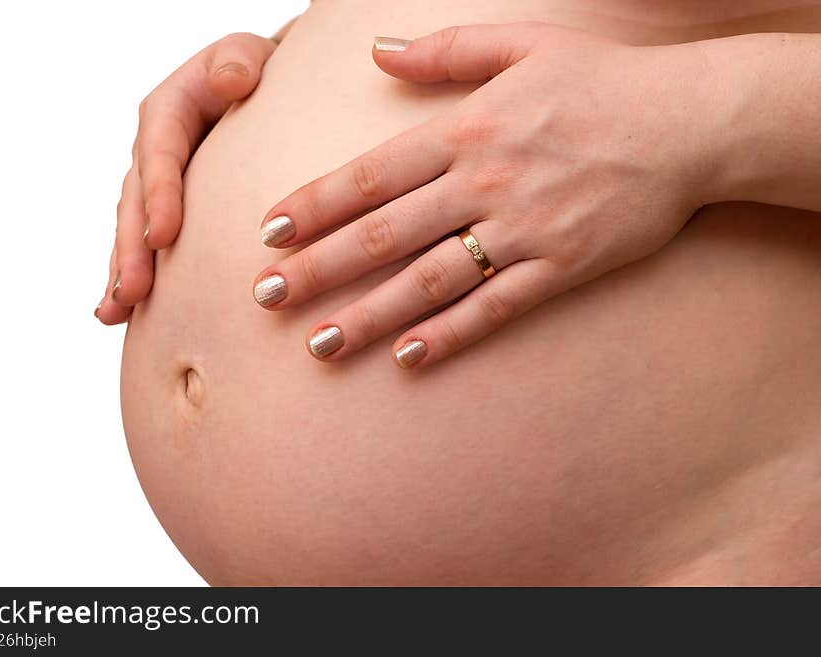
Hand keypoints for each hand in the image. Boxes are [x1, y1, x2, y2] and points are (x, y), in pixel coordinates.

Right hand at [97, 32, 276, 323]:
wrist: (261, 92)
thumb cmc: (256, 74)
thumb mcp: (246, 55)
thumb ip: (237, 62)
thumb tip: (234, 81)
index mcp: (167, 112)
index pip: (160, 156)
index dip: (159, 197)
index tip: (164, 237)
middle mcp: (152, 152)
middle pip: (135, 203)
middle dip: (131, 250)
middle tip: (132, 292)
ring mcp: (154, 184)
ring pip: (131, 230)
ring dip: (123, 271)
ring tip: (115, 312)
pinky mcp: (164, 209)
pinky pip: (143, 244)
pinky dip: (131, 276)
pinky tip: (119, 315)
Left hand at [253, 22, 717, 366]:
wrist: (692, 122)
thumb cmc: (604, 81)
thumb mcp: (522, 44)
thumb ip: (444, 50)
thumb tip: (377, 50)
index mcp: (467, 129)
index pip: (370, 175)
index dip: (314, 205)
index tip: (268, 233)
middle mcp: (484, 182)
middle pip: (382, 234)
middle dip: (317, 268)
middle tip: (265, 298)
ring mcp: (522, 230)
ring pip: (427, 280)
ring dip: (367, 314)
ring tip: (317, 344)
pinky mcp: (561, 267)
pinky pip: (494, 308)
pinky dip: (449, 333)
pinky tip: (407, 356)